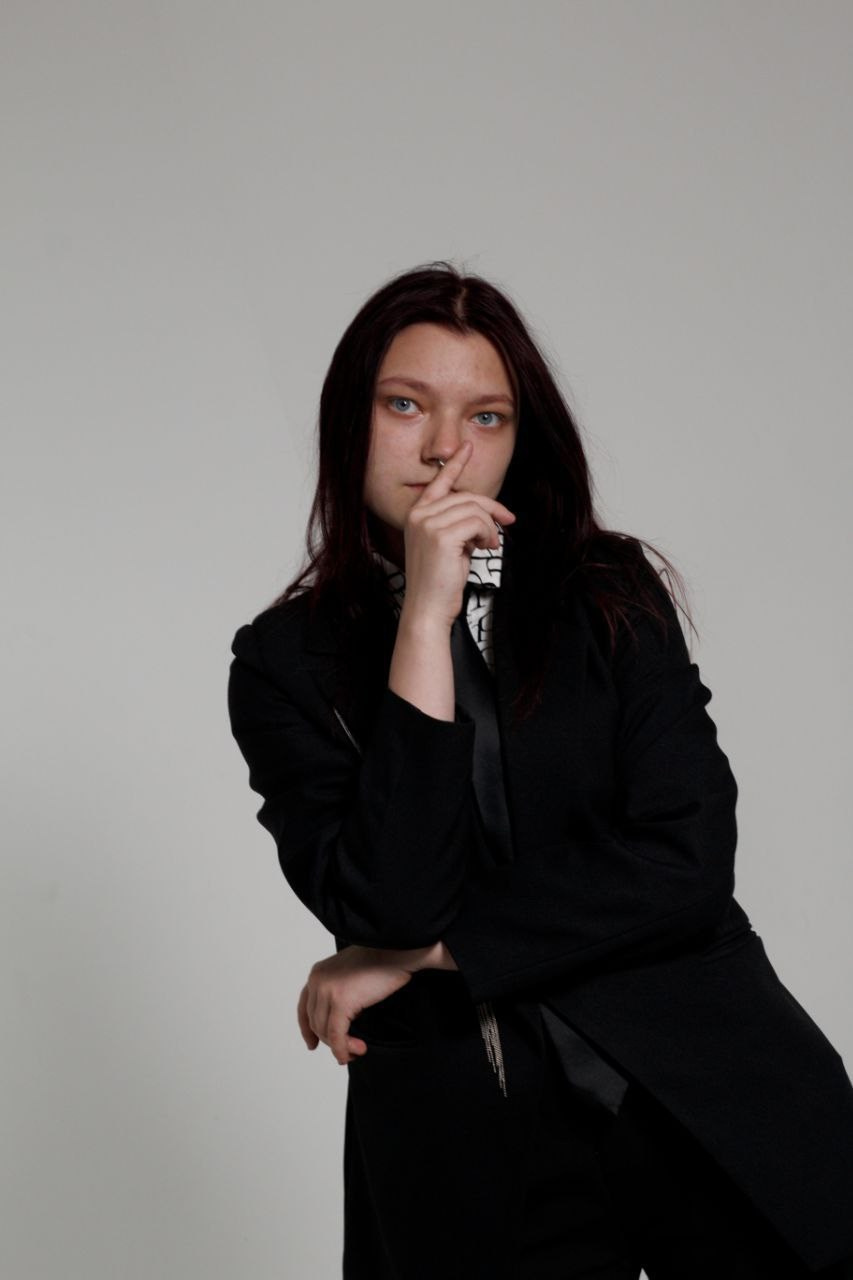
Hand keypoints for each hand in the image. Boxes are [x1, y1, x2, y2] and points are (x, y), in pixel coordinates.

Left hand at [297, 945, 414, 1064]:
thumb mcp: (349, 975)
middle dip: (331, 1041)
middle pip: (315, 1022)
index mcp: (317, 973)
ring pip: (325, 1031)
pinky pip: (337, 1035)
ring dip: (340, 1047)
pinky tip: (353, 1052)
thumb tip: (337, 1024)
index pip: (304, 1007)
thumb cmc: (381, 962)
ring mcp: (327, 991)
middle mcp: (317, 981)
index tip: (312, 1044)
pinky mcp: (340, 1002)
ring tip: (357, 1050)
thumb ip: (338, 992)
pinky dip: (343, 1049)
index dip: (307, 1029)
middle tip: (348, 1052)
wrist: (396, 952)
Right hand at [403, 441, 516, 629]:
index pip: (439, 482)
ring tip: (489, 545)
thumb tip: (484, 515)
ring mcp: (428, 524)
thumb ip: (457, 525)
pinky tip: (485, 548)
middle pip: (467, 496)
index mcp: (416, 515)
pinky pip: (478, 522)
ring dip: (490, 527)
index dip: (455, 463)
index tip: (467, 446)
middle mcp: (419, 515)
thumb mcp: (447, 546)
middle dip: (492, 509)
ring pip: (475, 509)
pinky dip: (488, 534)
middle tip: (507, 523)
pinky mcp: (442, 536)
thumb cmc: (438, 582)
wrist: (427, 609)